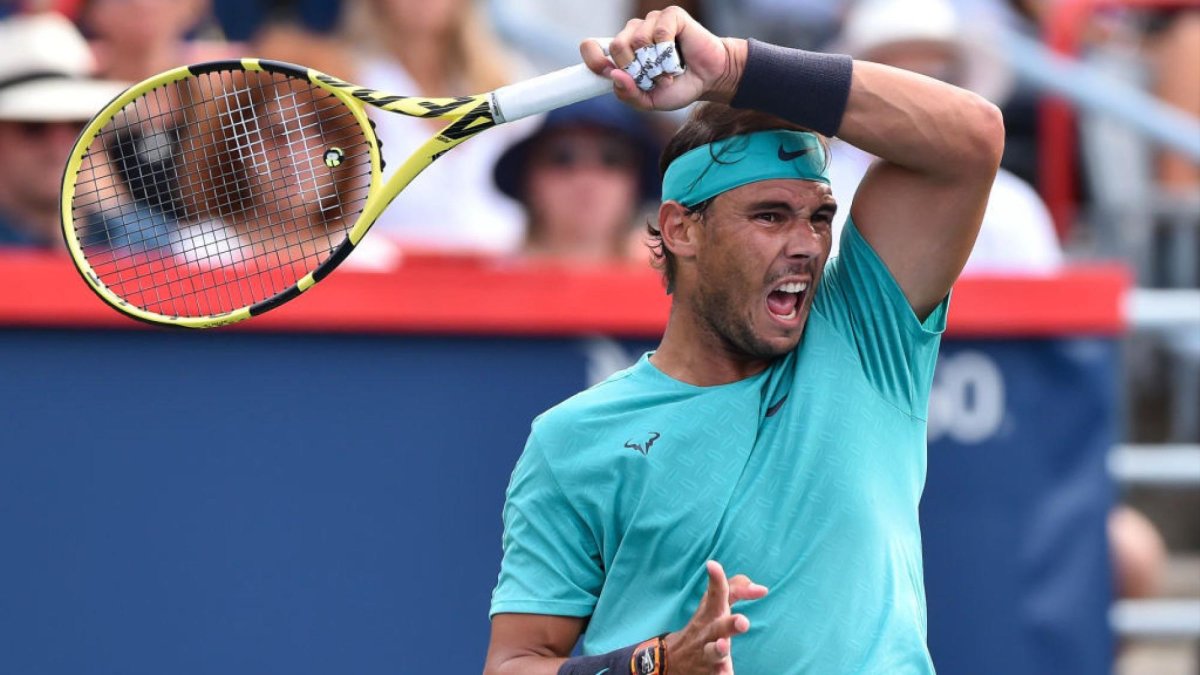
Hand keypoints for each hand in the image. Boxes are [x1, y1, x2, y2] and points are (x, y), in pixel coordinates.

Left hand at [579, 6, 746, 110]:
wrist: (710, 80)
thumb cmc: (678, 87)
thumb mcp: (649, 101)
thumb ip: (628, 94)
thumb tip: (614, 76)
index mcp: (622, 53)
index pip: (591, 46)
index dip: (594, 59)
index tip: (607, 72)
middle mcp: (633, 34)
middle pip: (616, 46)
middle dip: (635, 69)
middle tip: (652, 78)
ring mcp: (650, 23)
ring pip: (637, 39)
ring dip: (655, 64)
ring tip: (668, 70)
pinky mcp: (670, 16)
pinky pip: (659, 32)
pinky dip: (668, 51)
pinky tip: (676, 57)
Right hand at [664, 560, 767, 673]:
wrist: (672, 658)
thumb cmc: (704, 625)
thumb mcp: (715, 604)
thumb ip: (737, 589)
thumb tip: (761, 588)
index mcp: (710, 612)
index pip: (716, 594)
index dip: (716, 580)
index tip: (712, 566)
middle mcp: (707, 631)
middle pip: (718, 626)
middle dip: (730, 624)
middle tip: (743, 622)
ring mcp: (707, 652)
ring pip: (713, 652)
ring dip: (718, 649)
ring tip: (723, 646)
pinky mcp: (710, 672)